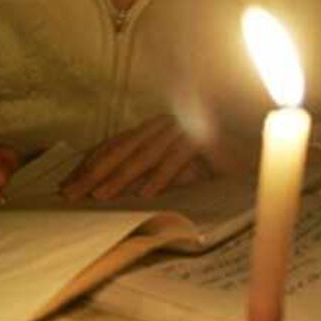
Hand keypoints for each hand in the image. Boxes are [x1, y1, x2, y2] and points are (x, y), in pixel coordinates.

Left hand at [60, 114, 257, 200]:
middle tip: (71, 194)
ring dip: (121, 177)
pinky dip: (161, 177)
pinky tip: (145, 194)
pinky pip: (177, 159)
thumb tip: (109, 190)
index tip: (67, 185)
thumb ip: (145, 176)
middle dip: (94, 173)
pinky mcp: (203, 137)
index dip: (89, 164)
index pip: (114, 146)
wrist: (253, 152)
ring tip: (100, 196)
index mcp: (152, 129)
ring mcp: (183, 128)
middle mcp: (163, 125)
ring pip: (146, 155)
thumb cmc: (211, 164)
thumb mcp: (171, 172)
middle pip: (122, 149)